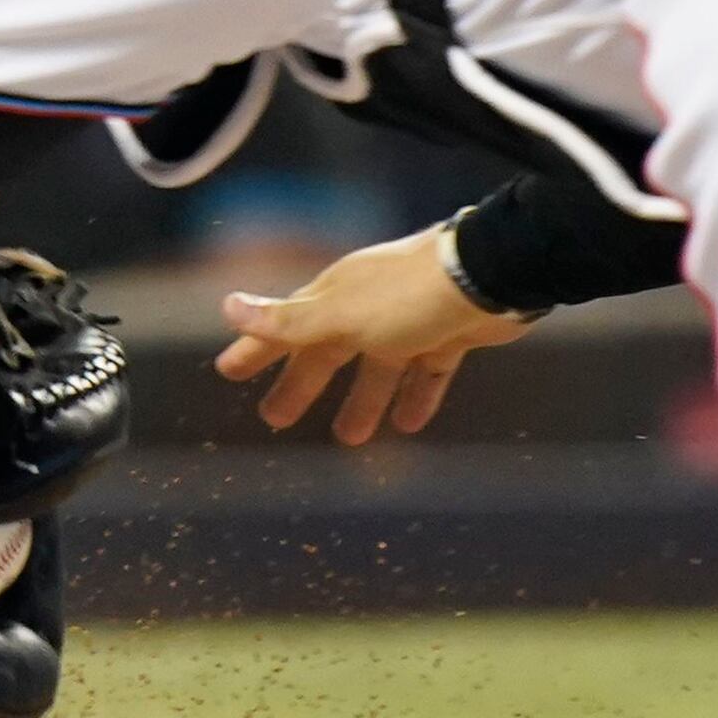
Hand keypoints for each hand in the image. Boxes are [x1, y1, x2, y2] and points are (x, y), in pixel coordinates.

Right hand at [214, 229, 531, 446]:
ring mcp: (410, 322)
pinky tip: (409, 424)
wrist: (489, 279)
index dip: (257, 349)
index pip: (285, 326)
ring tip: (349, 438)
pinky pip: (425, 372)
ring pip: (377, 368)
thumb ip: (287, 319)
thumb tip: (227, 307)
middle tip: (275, 418)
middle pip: (326, 351)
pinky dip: (415, 396)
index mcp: (336, 297)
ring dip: (361, 401)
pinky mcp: (448, 335)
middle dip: (301, 383)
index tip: (229, 370)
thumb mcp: (340, 314)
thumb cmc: (407, 296)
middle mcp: (368, 307)